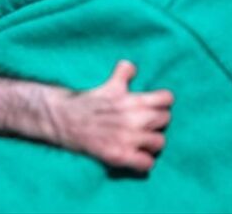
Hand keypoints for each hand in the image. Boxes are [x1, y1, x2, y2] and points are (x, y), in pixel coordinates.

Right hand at [49, 60, 172, 171]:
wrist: (65, 119)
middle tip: (147, 123)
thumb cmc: (88, 101)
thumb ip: (123, 73)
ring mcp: (128, 138)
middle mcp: (134, 119)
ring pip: (159, 142)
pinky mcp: (120, 155)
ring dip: (152, 141)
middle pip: (165, 120)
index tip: (155, 105)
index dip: (162, 102)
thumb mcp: (109, 84)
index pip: (166, 99)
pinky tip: (137, 156)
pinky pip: (146, 163)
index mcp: (133, 100)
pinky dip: (143, 161)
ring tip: (143, 140)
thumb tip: (131, 66)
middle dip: (157, 121)